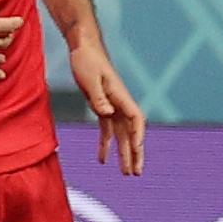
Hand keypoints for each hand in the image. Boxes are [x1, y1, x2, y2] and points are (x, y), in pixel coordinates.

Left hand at [75, 38, 148, 178]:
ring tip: (127, 173)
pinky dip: (106, 145)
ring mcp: (113, 107)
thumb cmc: (87, 60)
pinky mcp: (103, 107)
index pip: (136, 119)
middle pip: (132, 133)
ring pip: (121, 135)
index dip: (138, 135)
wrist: (84, 48)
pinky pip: (107, 131)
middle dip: (135, 153)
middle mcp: (120, 104)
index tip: (136, 149)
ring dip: (124, 154)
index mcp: (121, 97)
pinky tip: (103, 160)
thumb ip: (97, 96)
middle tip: (136, 173)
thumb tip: (106, 114)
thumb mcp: (89, 78)